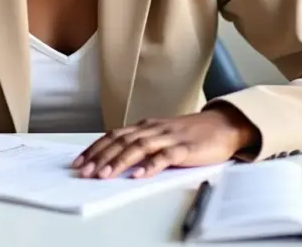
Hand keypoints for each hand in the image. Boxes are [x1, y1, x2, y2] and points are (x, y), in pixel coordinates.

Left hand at [71, 105, 258, 179]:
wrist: (223, 125)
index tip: (78, 161)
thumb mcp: (161, 135)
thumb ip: (142, 144)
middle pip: (122, 141)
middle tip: (84, 171)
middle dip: (100, 156)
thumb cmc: (191, 133)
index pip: (114, 135)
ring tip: (104, 175)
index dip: (95, 148)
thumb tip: (115, 160)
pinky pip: (166, 156)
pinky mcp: (186, 148)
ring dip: (119, 162)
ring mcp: (170, 137)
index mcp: (146, 126)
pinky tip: (139, 175)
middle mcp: (154, 129)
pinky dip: (151, 165)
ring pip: (139, 148)